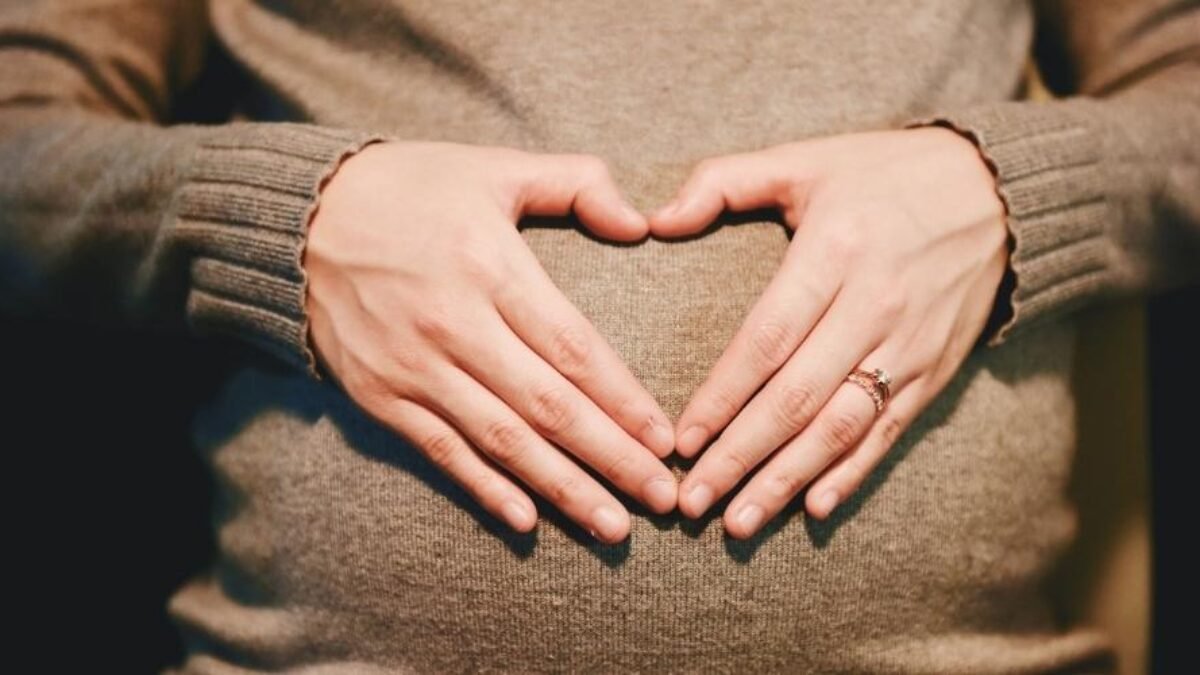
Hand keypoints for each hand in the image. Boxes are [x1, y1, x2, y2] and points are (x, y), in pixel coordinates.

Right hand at [304, 141, 677, 542]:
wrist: (300, 216)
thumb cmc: (411, 188)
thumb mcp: (494, 167)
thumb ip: (575, 183)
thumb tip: (640, 223)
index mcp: (490, 266)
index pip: (573, 348)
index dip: (623, 400)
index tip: (665, 440)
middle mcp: (453, 324)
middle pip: (548, 407)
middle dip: (612, 458)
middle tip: (662, 500)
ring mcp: (412, 367)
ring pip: (501, 441)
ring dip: (562, 488)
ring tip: (613, 526)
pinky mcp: (380, 395)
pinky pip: (441, 452)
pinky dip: (484, 488)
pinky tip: (527, 521)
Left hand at [648, 127, 1008, 537]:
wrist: (998, 191)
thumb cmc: (883, 175)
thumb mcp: (804, 159)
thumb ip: (724, 182)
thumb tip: (654, 220)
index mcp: (835, 251)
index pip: (767, 339)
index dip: (722, 395)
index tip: (681, 440)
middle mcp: (874, 305)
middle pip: (797, 398)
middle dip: (740, 456)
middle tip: (692, 502)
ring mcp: (910, 344)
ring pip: (841, 427)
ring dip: (787, 480)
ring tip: (739, 522)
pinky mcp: (936, 370)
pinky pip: (889, 431)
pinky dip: (852, 473)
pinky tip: (814, 508)